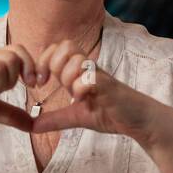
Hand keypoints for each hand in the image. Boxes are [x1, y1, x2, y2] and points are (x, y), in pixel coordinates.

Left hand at [29, 39, 167, 144]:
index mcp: (80, 71)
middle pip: (65, 46)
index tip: (39, 81)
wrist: (141, 121)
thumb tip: (31, 126)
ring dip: (67, 77)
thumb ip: (56, 119)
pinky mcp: (111, 87)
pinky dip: (82, 88)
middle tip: (51, 84)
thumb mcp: (77, 117)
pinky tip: (83, 100)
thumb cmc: (112, 113)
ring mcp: (101, 76)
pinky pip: (92, 78)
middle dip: (53, 65)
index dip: (43, 60)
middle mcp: (90, 69)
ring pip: (77, 59)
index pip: (57, 48)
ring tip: (72, 94)